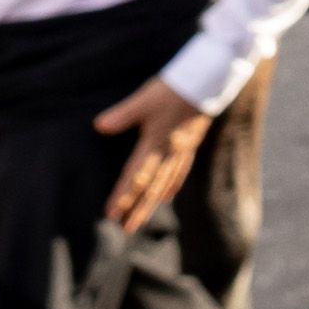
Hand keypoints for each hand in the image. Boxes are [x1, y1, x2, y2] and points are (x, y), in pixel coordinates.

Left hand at [91, 75, 212, 231]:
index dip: (123, 196)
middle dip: (137, 208)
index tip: (111, 215)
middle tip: (126, 228)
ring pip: (165, 182)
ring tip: (142, 219)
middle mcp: (169, 152)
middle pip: (151, 187)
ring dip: (152, 202)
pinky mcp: (191, 142)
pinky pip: (180, 170)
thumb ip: (123, 114)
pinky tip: (167, 195)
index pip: (136, 176)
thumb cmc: (174, 89)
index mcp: (156, 143)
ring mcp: (182, 149)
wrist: (210, 80)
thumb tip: (99, 126)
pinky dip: (172, 185)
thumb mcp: (145, 99)